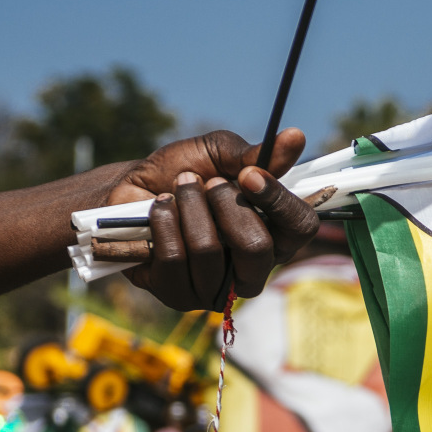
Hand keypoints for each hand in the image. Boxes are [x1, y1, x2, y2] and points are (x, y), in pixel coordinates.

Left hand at [109, 129, 318, 309]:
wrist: (130, 189)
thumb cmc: (183, 173)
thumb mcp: (220, 154)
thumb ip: (257, 154)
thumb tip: (296, 136)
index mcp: (275, 236)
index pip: (300, 228)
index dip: (278, 200)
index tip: (248, 174)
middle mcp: (252, 269)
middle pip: (257, 248)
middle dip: (226, 204)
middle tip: (206, 181)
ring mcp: (215, 289)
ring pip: (209, 251)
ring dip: (190, 207)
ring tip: (177, 188)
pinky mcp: (179, 295)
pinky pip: (174, 260)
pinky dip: (164, 222)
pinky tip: (160, 208)